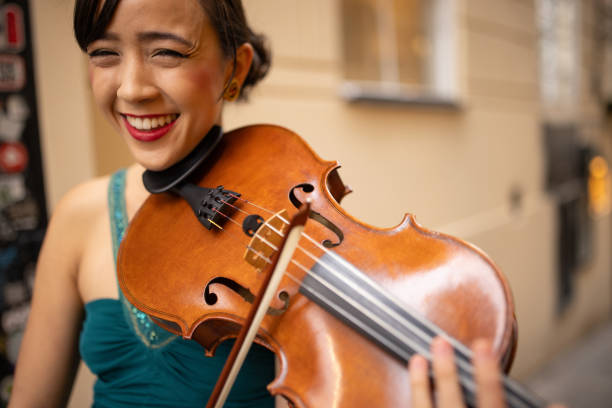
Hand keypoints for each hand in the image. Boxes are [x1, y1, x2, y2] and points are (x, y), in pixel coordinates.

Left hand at [408, 337, 564, 407]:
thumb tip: (559, 404)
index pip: (491, 397)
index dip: (486, 370)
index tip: (481, 344)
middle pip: (452, 400)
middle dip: (446, 370)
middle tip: (440, 340)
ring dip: (421, 384)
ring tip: (417, 358)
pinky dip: (414, 398)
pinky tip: (411, 385)